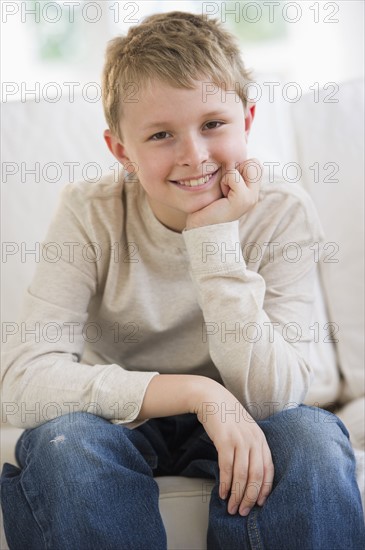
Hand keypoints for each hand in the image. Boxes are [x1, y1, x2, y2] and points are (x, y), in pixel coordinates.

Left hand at [185, 158, 261, 229]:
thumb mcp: (222, 187)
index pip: (256, 164)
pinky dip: (225, 181)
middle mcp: (254, 194)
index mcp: (251, 191)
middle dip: (237, 168)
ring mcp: (251, 198)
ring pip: (247, 166)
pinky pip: (234, 176)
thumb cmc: (208, 207)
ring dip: (230, 175)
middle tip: (226, 186)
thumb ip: (232, 174)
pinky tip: (222, 195)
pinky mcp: (242, 199)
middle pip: (255, 163)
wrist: (202, 229)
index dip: (240, 166)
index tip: (228, 182)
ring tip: (224, 192)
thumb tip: (231, 158)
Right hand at [193, 381, 273, 515]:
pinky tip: (222, 493)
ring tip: (231, 507)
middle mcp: (254, 440)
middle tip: (243, 511)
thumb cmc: (228, 418)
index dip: (265, 490)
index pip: (269, 470)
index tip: (259, 504)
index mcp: (262, 440)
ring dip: (236, 494)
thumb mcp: (245, 431)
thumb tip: (250, 477)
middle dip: (250, 497)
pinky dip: (225, 483)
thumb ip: (251, 448)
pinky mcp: (225, 440)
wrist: (211, 398)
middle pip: (256, 476)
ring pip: (242, 474)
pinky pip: (226, 467)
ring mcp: (240, 440)